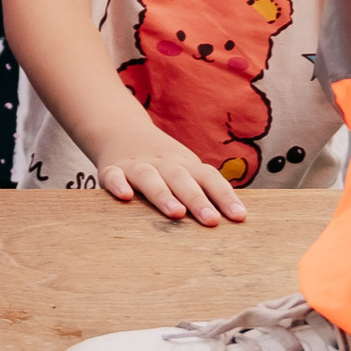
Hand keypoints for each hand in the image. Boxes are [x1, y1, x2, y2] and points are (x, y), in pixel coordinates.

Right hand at [91, 125, 249, 225]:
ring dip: (163, 195)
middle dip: (197, 199)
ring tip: (176, 214)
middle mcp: (162, 163)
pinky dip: (118, 184)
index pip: (208, 177)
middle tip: (211, 221)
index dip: (224, 196)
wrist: (119, 129)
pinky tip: (125, 196)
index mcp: (185, 164)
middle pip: (181, 178)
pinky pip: (113, 175)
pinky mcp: (112, 169)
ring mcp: (136, 165)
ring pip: (150, 177)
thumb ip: (202, 191)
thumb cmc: (161, 162)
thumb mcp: (184, 169)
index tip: (239, 217)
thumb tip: (235, 221)